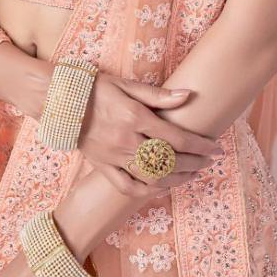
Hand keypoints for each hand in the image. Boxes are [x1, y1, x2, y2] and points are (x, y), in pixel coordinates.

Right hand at [76, 74, 223, 195]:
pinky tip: (164, 187)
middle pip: (169, 160)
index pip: (176, 137)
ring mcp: (114, 157)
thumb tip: (188, 96)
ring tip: (194, 174)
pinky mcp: (103, 168)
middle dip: (195, 163)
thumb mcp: (127, 85)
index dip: (200, 145)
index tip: (216, 149)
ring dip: (178, 179)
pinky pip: (128, 187)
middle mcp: (126, 141)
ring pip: (152, 177)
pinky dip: (149, 191)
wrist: (60, 102)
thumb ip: (158, 95)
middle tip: (210, 161)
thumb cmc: (95, 89)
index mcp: (134, 118)